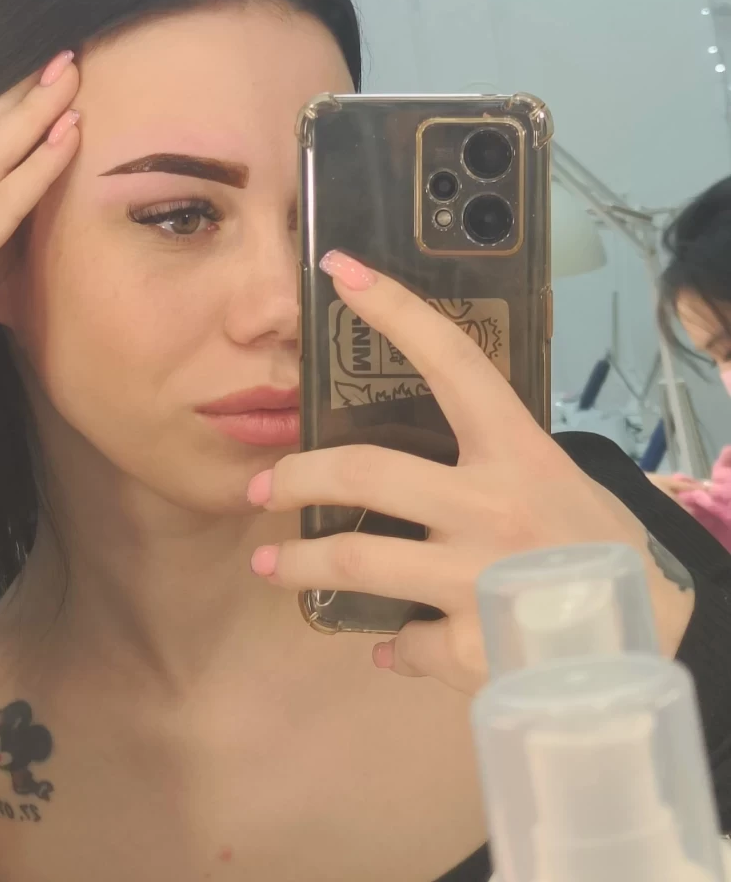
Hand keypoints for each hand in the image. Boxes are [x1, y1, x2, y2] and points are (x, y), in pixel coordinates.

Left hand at [247, 251, 694, 693]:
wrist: (652, 642)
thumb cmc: (605, 548)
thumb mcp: (558, 481)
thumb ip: (492, 466)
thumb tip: (419, 471)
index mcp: (518, 452)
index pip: (452, 360)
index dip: (393, 309)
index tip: (340, 270)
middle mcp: (492, 506)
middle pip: (366, 470)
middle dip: (298, 475)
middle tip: (263, 487)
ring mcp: (477, 576)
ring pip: (356, 558)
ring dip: (301, 563)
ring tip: (270, 566)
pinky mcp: (472, 646)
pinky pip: (404, 641)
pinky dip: (391, 643)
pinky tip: (388, 643)